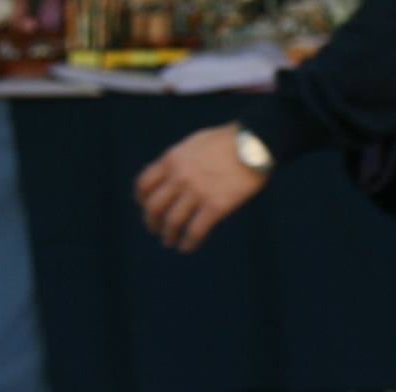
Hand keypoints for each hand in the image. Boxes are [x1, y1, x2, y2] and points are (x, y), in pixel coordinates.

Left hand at [134, 123, 266, 251]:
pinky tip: (187, 247)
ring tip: (170, 242)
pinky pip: (195, 230)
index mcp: (171, 160)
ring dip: (168, 235)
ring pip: (172, 221)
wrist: (254, 143)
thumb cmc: (230, 141)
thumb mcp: (195, 143)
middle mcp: (179, 177)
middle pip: (154, 206)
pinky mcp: (216, 206)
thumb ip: (182, 159)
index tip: (145, 207)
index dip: (141, 199)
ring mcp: (196, 192)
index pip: (144, 184)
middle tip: (155, 230)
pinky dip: (188, 242)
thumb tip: (176, 173)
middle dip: (151, 221)